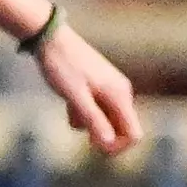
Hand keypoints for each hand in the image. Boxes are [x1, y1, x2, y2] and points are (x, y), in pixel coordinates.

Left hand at [34, 24, 141, 154]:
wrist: (52, 40)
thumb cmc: (62, 67)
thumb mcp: (74, 96)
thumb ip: (92, 120)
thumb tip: (108, 144)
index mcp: (119, 96)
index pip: (134, 134)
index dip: (118, 146)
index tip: (93, 146)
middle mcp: (122, 92)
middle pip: (122, 128)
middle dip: (102, 135)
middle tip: (76, 125)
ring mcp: (113, 88)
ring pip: (109, 119)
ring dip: (91, 123)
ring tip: (70, 109)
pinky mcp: (103, 86)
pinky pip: (101, 109)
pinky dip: (87, 112)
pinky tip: (70, 103)